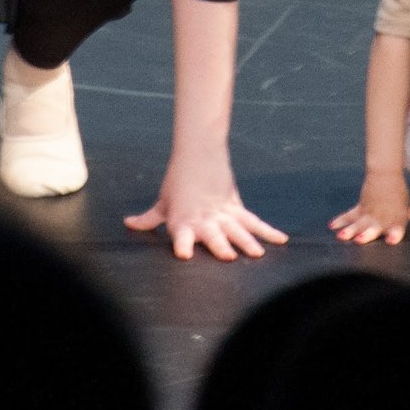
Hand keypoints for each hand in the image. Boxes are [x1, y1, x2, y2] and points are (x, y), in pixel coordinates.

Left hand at [125, 151, 288, 260]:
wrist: (198, 153)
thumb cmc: (177, 181)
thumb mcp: (162, 201)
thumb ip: (149, 218)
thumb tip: (129, 224)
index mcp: (183, 221)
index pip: (181, 235)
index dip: (183, 244)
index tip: (183, 253)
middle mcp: (204, 219)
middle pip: (213, 234)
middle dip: (220, 245)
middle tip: (228, 256)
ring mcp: (222, 213)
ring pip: (236, 228)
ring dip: (246, 241)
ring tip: (256, 254)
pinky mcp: (236, 206)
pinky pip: (254, 220)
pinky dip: (268, 231)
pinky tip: (281, 240)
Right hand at [327, 170, 409, 245]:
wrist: (385, 174)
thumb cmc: (397, 191)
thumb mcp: (404, 203)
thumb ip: (405, 212)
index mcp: (396, 219)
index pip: (397, 228)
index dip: (394, 234)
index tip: (391, 240)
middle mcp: (382, 218)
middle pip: (373, 228)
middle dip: (366, 234)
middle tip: (359, 239)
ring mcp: (369, 213)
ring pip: (358, 223)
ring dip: (350, 230)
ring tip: (341, 236)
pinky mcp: (360, 208)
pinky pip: (349, 216)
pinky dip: (340, 221)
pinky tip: (332, 226)